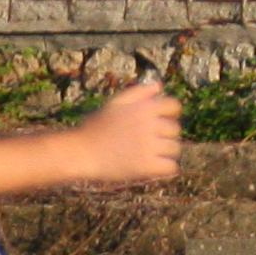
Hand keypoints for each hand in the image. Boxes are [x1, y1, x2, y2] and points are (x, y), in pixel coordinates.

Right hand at [68, 80, 183, 189]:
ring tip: (145, 154)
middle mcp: (149, 124)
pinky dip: (164, 168)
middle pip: (175, 130)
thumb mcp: (115, 103)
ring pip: (174, 149)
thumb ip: (138, 92)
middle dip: (164, 135)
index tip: (157, 123)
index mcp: (144, 107)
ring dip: (164, 152)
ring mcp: (149, 146)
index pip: (174, 106)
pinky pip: (171, 167)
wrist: (81, 152)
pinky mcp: (147, 166)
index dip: (169, 115)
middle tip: (145, 142)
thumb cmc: (96, 127)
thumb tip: (159, 86)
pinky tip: (150, 166)